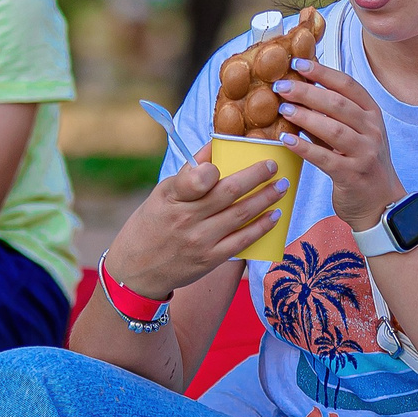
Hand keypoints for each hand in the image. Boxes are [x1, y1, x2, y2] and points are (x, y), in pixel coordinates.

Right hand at [109, 143, 288, 295]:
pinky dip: (261, 227)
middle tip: (272, 166)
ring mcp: (199, 240)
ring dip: (265, 199)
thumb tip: (216, 145)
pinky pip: (242, 240)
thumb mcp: (161, 194)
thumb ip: (189, 172)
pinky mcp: (210, 259)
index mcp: (171, 197)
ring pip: (240, 214)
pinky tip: (274, 215)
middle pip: (228, 193)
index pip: (193, 179)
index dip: (213, 168)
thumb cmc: (152, 224)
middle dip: (256, 176)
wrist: (136, 271)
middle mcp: (185, 218)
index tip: (231, 157)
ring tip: (281, 187)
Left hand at [273, 59, 404, 227]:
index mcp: (372, 114)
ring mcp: (365, 153)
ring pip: (332, 129)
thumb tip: (301, 89)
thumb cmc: (362, 162)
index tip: (298, 63)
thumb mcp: (356, 133)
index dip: (322, 72)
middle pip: (338, 104)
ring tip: (282, 108)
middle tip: (281, 86)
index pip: (348, 85)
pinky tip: (286, 139)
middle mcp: (372, 131)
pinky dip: (304, 147)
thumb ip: (333, 114)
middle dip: (307, 92)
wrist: (381, 203)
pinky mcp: (352, 175)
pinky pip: (324, 158)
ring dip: (305, 117)